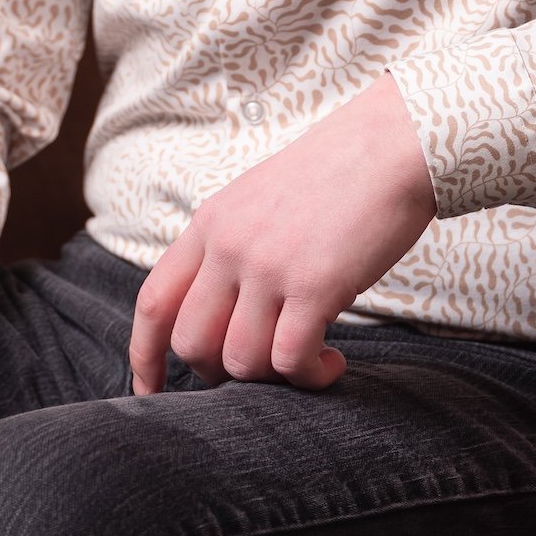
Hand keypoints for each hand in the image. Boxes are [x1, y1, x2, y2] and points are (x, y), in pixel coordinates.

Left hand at [129, 76, 435, 395]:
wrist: (391, 145)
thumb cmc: (335, 176)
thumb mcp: (258, 199)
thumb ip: (229, 248)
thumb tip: (221, 314)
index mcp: (209, 224)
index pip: (154, 301)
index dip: (144, 355)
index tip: (151, 390)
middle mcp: (228, 246)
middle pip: (192, 342)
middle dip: (220, 374)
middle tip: (260, 371)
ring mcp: (268, 266)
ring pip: (240, 360)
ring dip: (273, 379)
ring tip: (307, 361)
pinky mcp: (314, 285)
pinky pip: (291, 360)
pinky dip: (310, 376)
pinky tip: (333, 362)